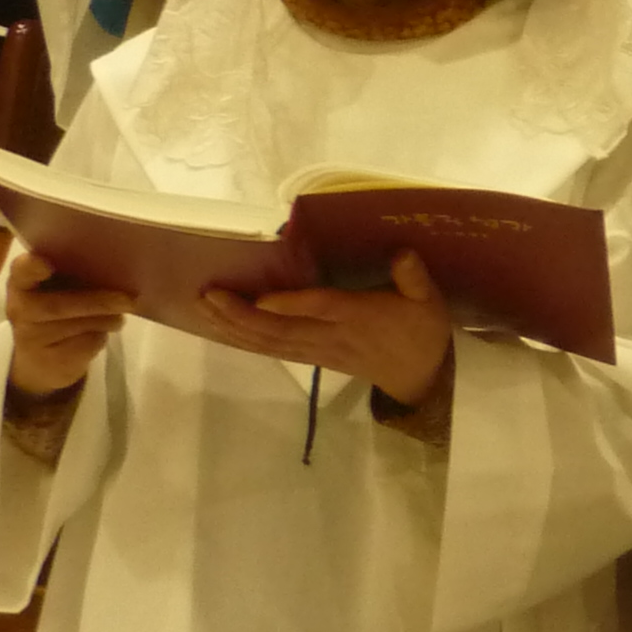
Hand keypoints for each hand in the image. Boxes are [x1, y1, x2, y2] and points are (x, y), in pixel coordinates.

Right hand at [3, 247, 125, 399]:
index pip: (21, 271)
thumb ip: (76, 272)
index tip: (45, 264)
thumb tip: (118, 266)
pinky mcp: (52, 361)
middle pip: (58, 305)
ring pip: (79, 325)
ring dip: (108, 318)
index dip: (30, 267)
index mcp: (22, 281)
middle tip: (129, 300)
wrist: (42, 359)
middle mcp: (19, 308)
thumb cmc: (58, 307)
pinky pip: (87, 343)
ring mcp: (31, 338)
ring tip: (120, 313)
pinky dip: (103, 335)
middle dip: (97, 302)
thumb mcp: (60, 286)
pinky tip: (103, 331)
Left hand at [199, 249, 454, 407]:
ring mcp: (316, 349)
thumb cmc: (421, 331)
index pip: (321, 310)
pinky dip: (242, 339)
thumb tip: (401, 254)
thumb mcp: (428, 302)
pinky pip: (270, 349)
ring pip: (268, 342)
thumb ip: (414, 277)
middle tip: (209, 295)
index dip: (292, 305)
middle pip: (280, 330)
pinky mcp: (309, 356)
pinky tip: (220, 328)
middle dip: (242, 315)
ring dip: (234, 327)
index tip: (262, 299)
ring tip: (203, 307)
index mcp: (359, 317)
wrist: (417, 377)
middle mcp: (330, 335)